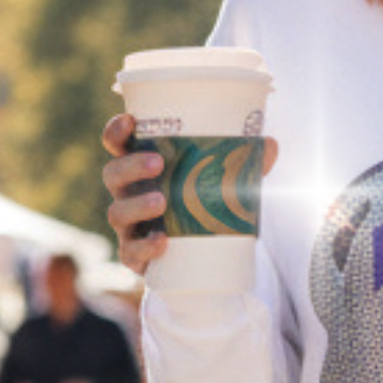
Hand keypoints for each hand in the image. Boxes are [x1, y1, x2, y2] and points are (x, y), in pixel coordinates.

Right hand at [102, 111, 279, 277]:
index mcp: (142, 169)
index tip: (130, 121)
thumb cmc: (205, 208)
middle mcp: (129, 194)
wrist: (201, 261)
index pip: (118, 145)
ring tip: (162, 201)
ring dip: (137, 205)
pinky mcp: (135, 256)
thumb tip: (270, 144)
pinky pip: (131, 252)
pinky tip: (162, 243)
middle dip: (130, 166)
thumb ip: (245, 164)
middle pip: (113, 174)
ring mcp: (129, 226)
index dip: (117, 131)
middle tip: (158, 164)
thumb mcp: (226, 183)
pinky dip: (145, 247)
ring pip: (117, 212)